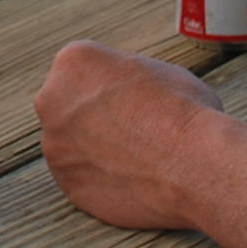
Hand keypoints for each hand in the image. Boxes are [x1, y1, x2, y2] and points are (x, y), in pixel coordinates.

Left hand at [37, 42, 222, 228]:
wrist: (195, 165)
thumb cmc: (185, 111)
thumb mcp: (158, 69)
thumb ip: (126, 76)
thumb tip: (124, 88)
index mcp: (73, 61)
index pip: (82, 71)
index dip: (109, 87)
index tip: (130, 100)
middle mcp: (51, 100)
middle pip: (68, 106)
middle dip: (92, 117)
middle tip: (130, 131)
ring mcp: (55, 147)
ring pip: (71, 146)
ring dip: (94, 151)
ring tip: (136, 159)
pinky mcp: (68, 185)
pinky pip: (81, 181)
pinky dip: (101, 182)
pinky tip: (132, 181)